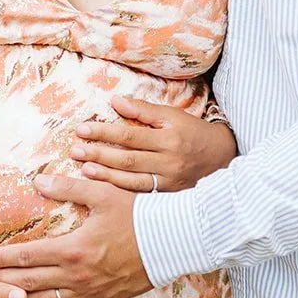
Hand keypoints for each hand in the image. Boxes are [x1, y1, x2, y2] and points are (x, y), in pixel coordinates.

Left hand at [0, 175, 151, 297]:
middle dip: (2, 285)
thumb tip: (38, 180)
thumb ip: (69, 186)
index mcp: (74, 249)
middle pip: (30, 284)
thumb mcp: (103, 193)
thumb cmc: (138, 214)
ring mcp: (91, 293)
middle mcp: (78, 276)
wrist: (173, 241)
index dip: (2, 260)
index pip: (28, 257)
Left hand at [70, 96, 236, 193]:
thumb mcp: (172, 116)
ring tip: (84, 170)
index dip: (104, 132)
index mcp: (169, 138)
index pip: (130, 135)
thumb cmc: (192, 132)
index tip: (82, 129)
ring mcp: (169, 181)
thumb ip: (143, 110)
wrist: (221, 158)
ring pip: (132, 180)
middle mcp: (169, 161)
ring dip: (105, 176)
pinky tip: (104, 187)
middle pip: (127, 159)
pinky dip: (120, 191)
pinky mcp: (168, 196)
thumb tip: (115, 101)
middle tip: (75, 151)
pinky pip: (140, 194)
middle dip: (99, 154)